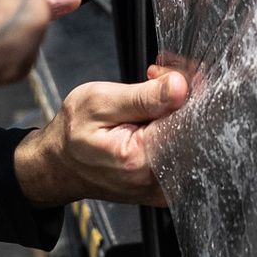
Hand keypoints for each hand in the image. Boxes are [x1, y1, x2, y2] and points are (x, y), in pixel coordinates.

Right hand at [13, 69, 189, 206]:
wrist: (60, 165)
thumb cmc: (73, 134)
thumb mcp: (99, 103)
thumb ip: (143, 97)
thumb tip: (181, 86)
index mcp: (142, 160)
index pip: (189, 117)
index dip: (185, 87)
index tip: (169, 71)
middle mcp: (160, 179)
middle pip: (196, 126)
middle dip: (183, 93)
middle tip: (156, 76)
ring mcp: (167, 185)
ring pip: (194, 134)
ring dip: (180, 105)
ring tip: (153, 91)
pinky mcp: (169, 182)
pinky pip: (186, 145)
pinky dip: (177, 121)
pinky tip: (158, 110)